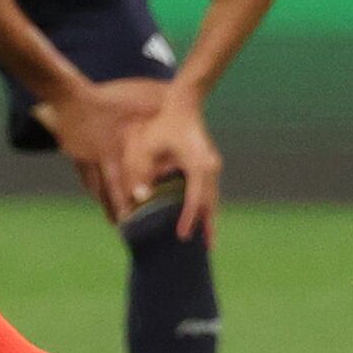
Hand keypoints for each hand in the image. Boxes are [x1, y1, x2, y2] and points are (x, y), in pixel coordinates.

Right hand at [33, 74, 165, 225]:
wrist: (68, 99)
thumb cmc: (100, 102)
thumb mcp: (128, 106)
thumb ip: (147, 109)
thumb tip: (167, 104)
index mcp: (109, 152)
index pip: (116, 183)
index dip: (121, 203)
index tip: (126, 219)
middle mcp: (95, 160)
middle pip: (102, 191)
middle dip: (109, 209)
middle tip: (117, 225)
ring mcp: (81, 157)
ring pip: (91, 184)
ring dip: (100, 199)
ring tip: (107, 211)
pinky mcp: (72, 152)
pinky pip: (82, 173)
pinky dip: (89, 184)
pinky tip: (93, 189)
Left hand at [116, 87, 226, 240]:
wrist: (184, 103)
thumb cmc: (162, 124)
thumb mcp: (146, 146)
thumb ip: (140, 172)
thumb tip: (138, 198)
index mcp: (197, 165)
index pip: (194, 198)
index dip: (188, 218)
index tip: (182, 235)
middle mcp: (209, 167)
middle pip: (211, 203)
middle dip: (208, 225)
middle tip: (206, 249)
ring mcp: (212, 166)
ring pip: (213, 198)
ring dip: (210, 218)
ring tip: (208, 241)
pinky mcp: (209, 165)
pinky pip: (210, 190)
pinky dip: (207, 205)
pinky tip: (202, 217)